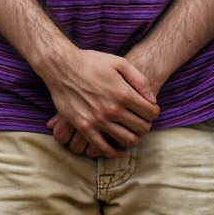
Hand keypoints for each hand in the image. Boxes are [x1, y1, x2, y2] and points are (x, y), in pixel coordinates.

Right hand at [37, 48, 158, 157]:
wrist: (60, 65)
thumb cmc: (90, 62)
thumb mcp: (119, 62)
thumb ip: (140, 80)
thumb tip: (153, 100)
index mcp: (123, 93)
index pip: (151, 113)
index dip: (153, 111)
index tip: (148, 109)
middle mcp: (112, 109)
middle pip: (142, 128)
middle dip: (145, 124)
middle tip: (140, 119)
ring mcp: (97, 120)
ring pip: (127, 140)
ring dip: (134, 137)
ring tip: (130, 130)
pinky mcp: (84, 127)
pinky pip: (103, 148)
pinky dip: (115, 153)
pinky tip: (120, 150)